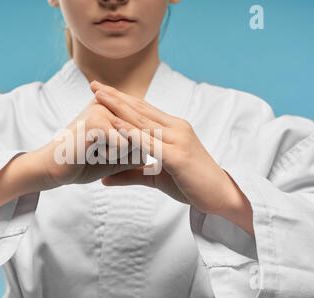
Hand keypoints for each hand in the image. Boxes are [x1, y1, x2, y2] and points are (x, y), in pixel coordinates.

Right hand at [37, 98, 144, 187]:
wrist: (53, 169)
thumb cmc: (84, 163)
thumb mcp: (117, 158)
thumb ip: (137, 152)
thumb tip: (156, 152)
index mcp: (115, 109)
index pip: (144, 132)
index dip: (131, 152)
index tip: (103, 152)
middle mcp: (111, 104)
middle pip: (141, 137)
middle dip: (125, 155)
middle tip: (99, 153)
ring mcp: (104, 108)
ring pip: (134, 142)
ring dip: (117, 156)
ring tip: (95, 152)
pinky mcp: (97, 119)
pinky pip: (123, 146)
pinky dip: (109, 157)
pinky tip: (90, 152)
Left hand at [90, 81, 253, 234]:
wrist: (220, 197)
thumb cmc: (191, 184)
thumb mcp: (156, 177)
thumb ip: (131, 174)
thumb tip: (104, 179)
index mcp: (173, 129)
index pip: (143, 110)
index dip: (122, 99)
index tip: (101, 91)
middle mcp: (176, 128)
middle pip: (140, 109)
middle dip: (115, 96)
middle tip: (93, 84)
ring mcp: (178, 140)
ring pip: (143, 121)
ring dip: (119, 107)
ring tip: (98, 96)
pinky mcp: (178, 156)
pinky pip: (150, 142)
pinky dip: (131, 132)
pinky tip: (115, 123)